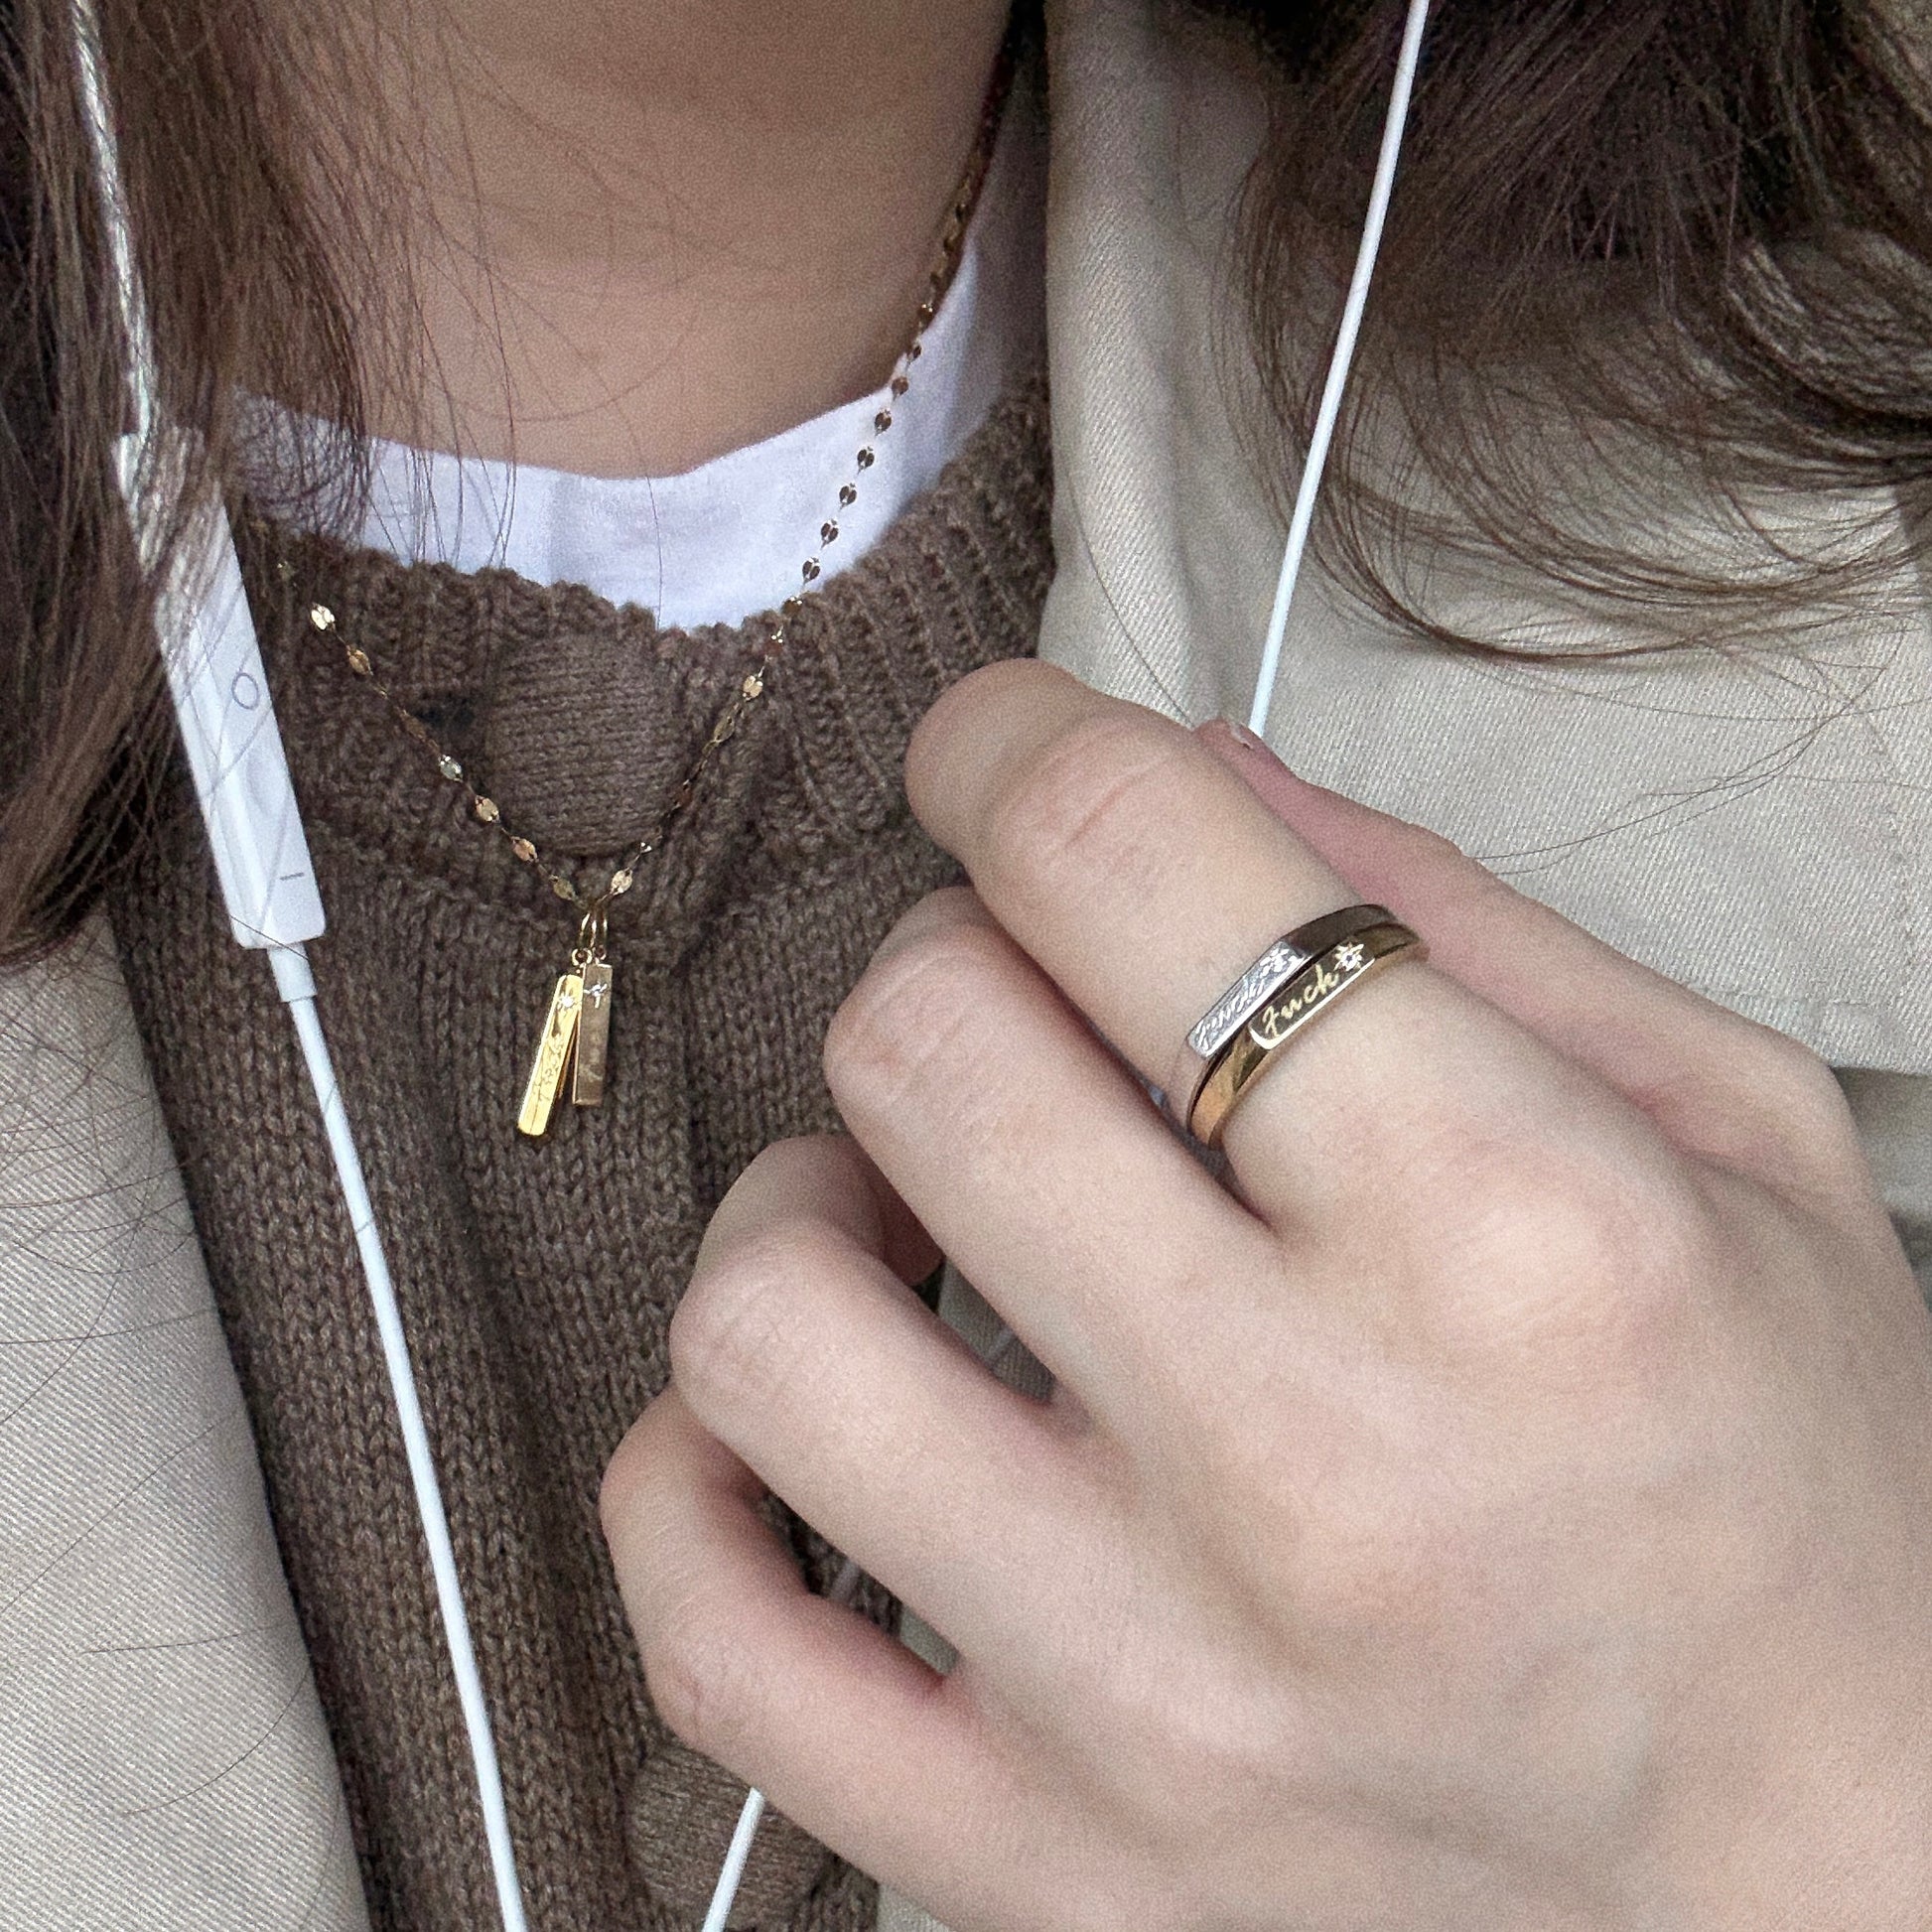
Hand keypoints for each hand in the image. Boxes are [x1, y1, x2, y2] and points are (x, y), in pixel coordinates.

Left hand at [601, 661, 1931, 1930]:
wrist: (1843, 1888)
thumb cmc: (1808, 1501)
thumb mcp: (1733, 1133)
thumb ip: (1448, 915)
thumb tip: (1185, 769)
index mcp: (1515, 1237)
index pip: (1124, 861)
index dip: (1017, 741)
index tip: (1003, 750)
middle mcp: (1314, 1471)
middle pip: (920, 1050)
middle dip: (952, 958)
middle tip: (1033, 1005)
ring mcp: (1148, 1695)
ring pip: (765, 1323)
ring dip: (812, 1201)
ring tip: (925, 1219)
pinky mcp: (1040, 1857)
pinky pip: (710, 1636)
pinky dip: (696, 1481)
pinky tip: (822, 1421)